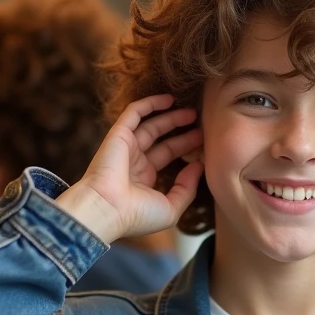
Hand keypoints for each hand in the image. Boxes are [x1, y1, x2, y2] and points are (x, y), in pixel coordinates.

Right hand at [55, 95, 203, 242]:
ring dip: (171, 116)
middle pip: (163, 140)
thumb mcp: (170, 208)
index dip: (187, 148)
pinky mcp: (118, 134)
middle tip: (202, 124)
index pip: (168, 156)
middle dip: (182, 131)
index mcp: (144, 179)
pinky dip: (150, 103)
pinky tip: (169, 99)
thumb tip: (199, 166)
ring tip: (193, 112)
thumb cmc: (137, 215)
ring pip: (151, 124)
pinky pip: (134, 113)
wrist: (107, 210)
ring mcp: (125, 147)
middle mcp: (134, 161)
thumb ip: (187, 188)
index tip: (206, 143)